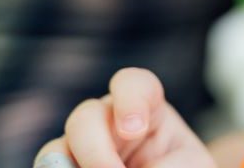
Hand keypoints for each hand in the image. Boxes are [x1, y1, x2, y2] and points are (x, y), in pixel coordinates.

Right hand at [34, 68, 214, 167]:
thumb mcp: (188, 165)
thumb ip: (166, 165)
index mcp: (146, 106)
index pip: (133, 84)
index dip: (130, 101)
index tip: (134, 130)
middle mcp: (108, 121)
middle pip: (85, 117)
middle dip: (94, 149)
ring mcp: (81, 150)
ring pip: (55, 152)